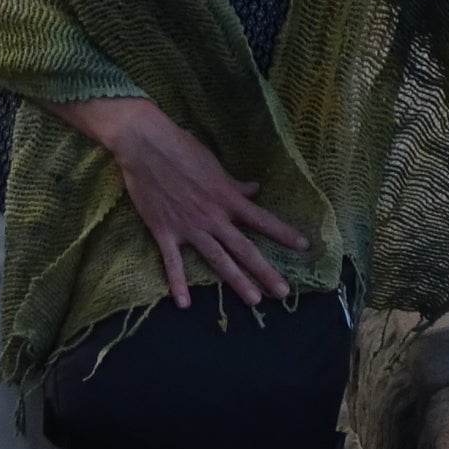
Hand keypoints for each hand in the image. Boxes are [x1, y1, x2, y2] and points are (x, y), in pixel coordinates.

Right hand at [56, 95, 308, 307]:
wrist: (144, 144)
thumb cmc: (180, 146)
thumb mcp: (212, 163)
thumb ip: (233, 183)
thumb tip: (254, 190)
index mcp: (226, 197)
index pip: (261, 219)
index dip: (283, 233)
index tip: (304, 247)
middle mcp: (213, 216)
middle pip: (244, 248)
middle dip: (265, 271)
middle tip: (284, 293)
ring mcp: (189, 226)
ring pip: (218, 259)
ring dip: (236, 281)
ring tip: (254, 301)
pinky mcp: (165, 231)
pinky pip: (173, 262)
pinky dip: (178, 283)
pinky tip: (184, 304)